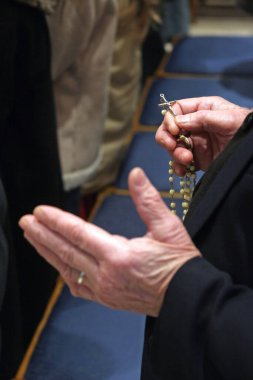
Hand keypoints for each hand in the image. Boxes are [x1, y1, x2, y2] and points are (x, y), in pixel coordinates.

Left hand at [19, 168, 199, 316]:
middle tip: (25, 222)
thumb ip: (148, 199)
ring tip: (32, 238)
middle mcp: (107, 276)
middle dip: (43, 235)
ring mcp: (105, 290)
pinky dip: (64, 271)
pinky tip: (56, 264)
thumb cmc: (180, 263)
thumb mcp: (168, 227)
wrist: (187, 298)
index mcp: (120, 256)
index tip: (39, 211)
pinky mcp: (107, 299)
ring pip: (68, 269)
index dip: (57, 221)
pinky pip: (78, 285)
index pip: (79, 234)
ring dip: (48, 252)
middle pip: (67, 251)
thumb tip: (136, 174)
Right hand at [156, 96, 250, 174]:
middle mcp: (196, 125)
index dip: (170, 119)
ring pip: (173, 147)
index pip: (177, 109)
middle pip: (169, 129)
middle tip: (173, 147)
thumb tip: (178, 121)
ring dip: (175, 155)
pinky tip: (183, 171)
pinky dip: (178, 167)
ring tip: (188, 161)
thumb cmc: (245, 128)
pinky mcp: (198, 159)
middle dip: (168, 139)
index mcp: (203, 109)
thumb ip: (202, 118)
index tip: (174, 131)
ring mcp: (196, 143)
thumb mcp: (227, 119)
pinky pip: (180, 162)